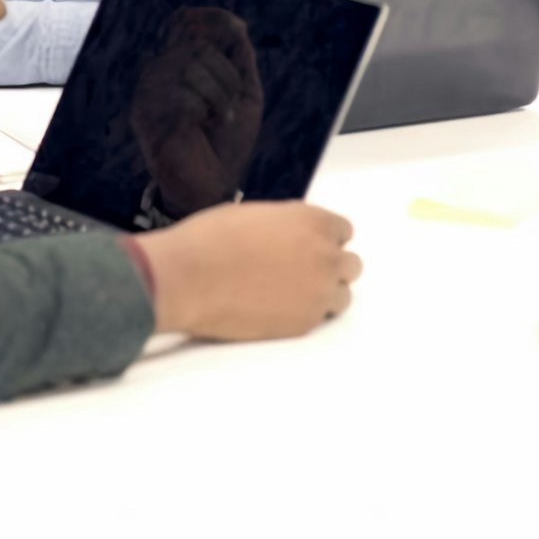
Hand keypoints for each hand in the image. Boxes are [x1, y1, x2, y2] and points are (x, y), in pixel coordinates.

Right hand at [127, 7, 265, 215]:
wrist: (212, 186)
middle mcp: (159, 73)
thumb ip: (240, 59)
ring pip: (189, 65)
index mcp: (180, 64)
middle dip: (228, 73)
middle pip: (197, 44)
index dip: (213, 19)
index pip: (186, 20)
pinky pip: (181, 93)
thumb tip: (235, 24)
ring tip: (220, 119)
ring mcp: (148, 93)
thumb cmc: (227, 143)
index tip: (239, 32)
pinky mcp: (145, 116)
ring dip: (220, 94)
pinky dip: (205, 109)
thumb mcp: (245, 94)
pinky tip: (203, 127)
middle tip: (231, 103)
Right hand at [134, 201, 361, 338]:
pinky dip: (305, 314)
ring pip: (342, 296)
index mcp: (313, 221)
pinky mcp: (304, 323)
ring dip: (324, 293)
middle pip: (350, 265)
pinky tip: (279, 308)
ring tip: (294, 295)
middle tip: (303, 272)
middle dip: (330, 267)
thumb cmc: (210, 239)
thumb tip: (292, 235)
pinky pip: (320, 319)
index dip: (324, 239)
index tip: (309, 246)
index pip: (343, 231)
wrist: (187, 278)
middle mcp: (324, 256)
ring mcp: (317, 293)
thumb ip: (287, 224)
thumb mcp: (256, 214)